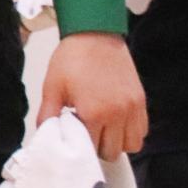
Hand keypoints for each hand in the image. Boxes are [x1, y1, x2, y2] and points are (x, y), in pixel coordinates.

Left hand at [39, 32, 147, 160]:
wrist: (94, 35)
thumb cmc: (72, 59)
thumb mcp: (52, 87)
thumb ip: (47, 115)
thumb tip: (44, 135)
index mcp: (94, 112)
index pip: (91, 149)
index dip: (80, 147)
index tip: (73, 137)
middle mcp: (118, 114)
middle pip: (112, 152)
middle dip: (97, 148)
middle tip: (86, 132)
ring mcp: (133, 109)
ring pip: (131, 145)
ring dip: (116, 142)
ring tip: (101, 128)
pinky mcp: (141, 102)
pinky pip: (142, 131)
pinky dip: (130, 133)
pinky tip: (115, 122)